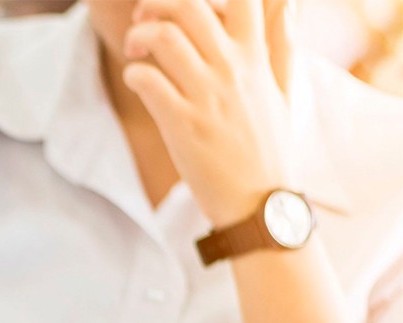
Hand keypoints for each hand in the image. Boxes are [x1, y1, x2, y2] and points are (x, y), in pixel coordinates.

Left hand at [122, 0, 295, 226]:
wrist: (258, 203)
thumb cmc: (268, 149)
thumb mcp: (285, 92)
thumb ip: (282, 45)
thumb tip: (288, 4)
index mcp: (256, 59)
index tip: (185, 8)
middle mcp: (232, 69)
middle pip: (189, 7)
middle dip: (156, 5)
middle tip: (143, 22)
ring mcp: (206, 95)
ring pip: (163, 38)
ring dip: (139, 38)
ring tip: (135, 53)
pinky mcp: (182, 122)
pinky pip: (147, 80)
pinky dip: (134, 74)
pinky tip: (137, 82)